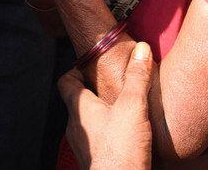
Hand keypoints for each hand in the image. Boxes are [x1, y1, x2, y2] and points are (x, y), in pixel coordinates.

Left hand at [58, 42, 152, 169]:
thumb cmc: (121, 150)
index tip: (93, 64)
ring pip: (88, 122)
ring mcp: (84, 147)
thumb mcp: (133, 106)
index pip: (66, 81)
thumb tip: (141, 49)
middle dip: (94, 91)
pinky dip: (107, 133)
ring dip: (102, 113)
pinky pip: (97, 140)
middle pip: (78, 101)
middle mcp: (76, 128)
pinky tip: (125, 134)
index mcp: (79, 109)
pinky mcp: (95, 162)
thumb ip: (137, 77)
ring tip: (122, 108)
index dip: (76, 69)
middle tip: (113, 84)